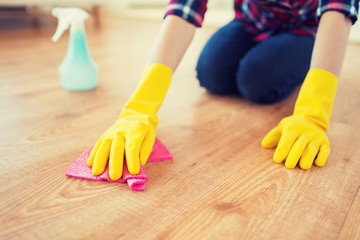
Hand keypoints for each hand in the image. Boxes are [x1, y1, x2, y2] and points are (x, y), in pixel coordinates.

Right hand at [87, 63, 171, 179]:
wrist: (135, 115)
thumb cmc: (144, 131)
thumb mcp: (150, 138)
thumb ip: (145, 150)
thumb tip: (139, 163)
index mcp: (135, 133)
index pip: (132, 148)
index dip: (132, 160)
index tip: (133, 172)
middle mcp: (121, 133)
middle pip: (116, 149)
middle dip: (115, 163)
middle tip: (114, 177)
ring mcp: (110, 133)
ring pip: (104, 147)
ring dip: (100, 160)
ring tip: (97, 172)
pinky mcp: (104, 135)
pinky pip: (98, 145)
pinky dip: (93, 154)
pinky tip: (89, 164)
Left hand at [261, 68, 336, 169]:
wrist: (313, 119)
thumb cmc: (293, 127)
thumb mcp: (282, 126)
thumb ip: (273, 135)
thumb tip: (264, 145)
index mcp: (293, 129)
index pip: (286, 141)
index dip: (281, 151)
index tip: (277, 160)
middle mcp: (306, 133)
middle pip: (299, 147)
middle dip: (293, 157)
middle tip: (288, 166)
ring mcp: (316, 138)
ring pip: (312, 150)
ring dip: (306, 159)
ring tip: (301, 166)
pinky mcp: (325, 144)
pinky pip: (325, 152)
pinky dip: (321, 158)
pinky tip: (316, 163)